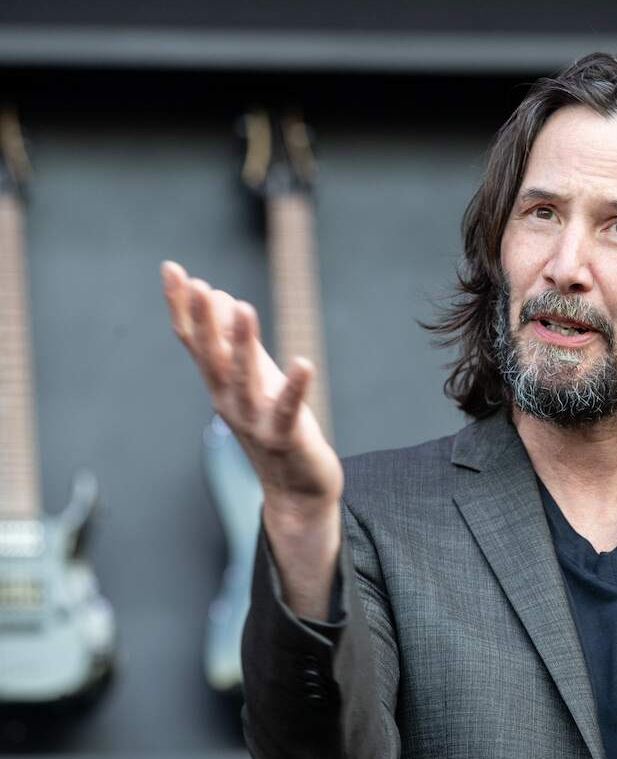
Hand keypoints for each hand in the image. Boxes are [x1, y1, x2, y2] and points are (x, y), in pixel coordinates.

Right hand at [160, 260, 342, 522]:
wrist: (295, 489)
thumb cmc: (275, 426)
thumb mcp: (255, 378)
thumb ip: (237, 343)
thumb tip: (223, 297)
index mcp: (220, 384)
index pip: (194, 340)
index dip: (183, 306)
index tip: (171, 269)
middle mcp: (229, 401)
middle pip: (212, 357)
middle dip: (204, 321)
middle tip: (198, 284)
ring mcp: (254, 421)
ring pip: (244, 379)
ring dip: (243, 344)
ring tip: (244, 308)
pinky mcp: (284, 437)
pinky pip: (287, 409)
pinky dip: (293, 386)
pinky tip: (302, 363)